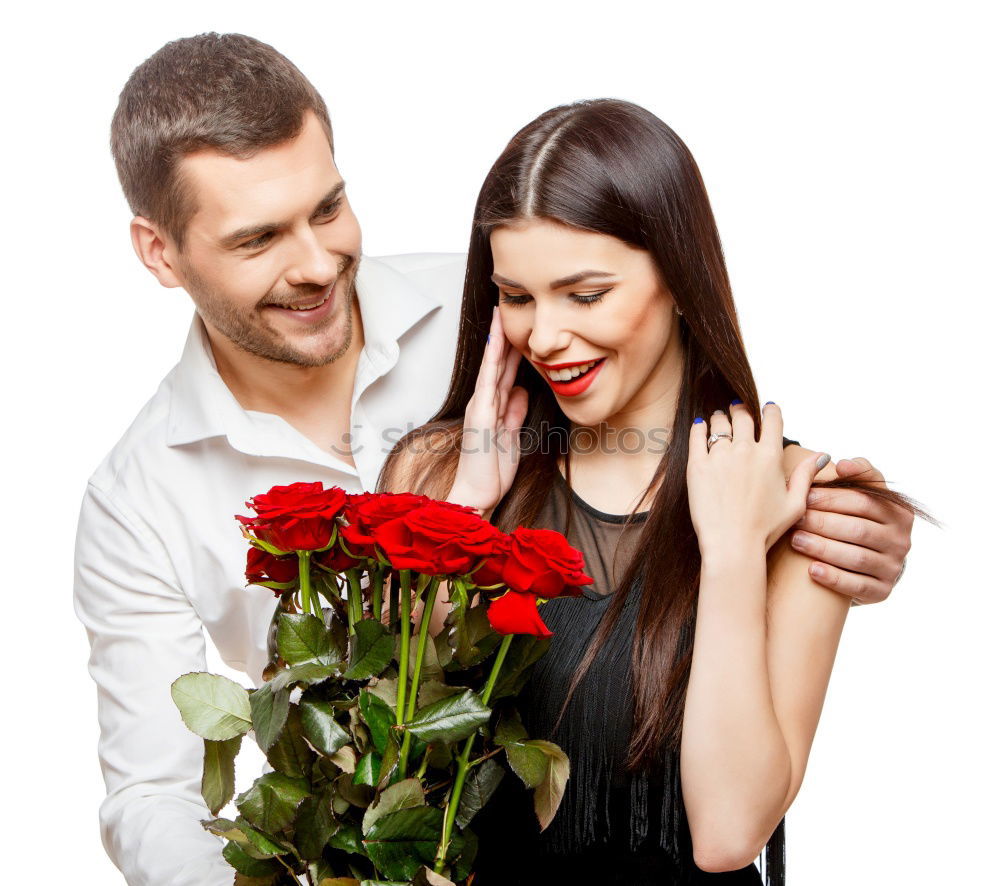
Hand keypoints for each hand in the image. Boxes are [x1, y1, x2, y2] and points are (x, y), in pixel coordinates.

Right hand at [446, 306, 528, 514]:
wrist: (478, 495)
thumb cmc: (492, 470)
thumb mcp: (512, 436)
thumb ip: (515, 412)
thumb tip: (522, 389)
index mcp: (494, 407)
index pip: (504, 370)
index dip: (511, 347)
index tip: (519, 324)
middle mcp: (485, 402)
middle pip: (498, 362)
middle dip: (504, 334)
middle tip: (509, 304)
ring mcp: (482, 407)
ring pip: (492, 366)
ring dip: (497, 339)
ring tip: (502, 312)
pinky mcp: (481, 416)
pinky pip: (488, 382)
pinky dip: (491, 361)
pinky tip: (496, 343)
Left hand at [687, 402, 829, 558]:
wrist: (732, 545)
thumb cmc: (765, 530)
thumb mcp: (795, 504)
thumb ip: (806, 476)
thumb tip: (821, 456)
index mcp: (770, 456)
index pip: (773, 419)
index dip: (771, 410)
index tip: (767, 408)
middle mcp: (745, 450)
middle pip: (742, 416)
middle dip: (741, 410)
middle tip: (737, 409)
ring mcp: (719, 456)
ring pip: (719, 423)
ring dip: (720, 418)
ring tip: (718, 419)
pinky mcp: (697, 466)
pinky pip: (696, 436)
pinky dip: (698, 428)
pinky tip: (700, 426)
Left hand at [789, 457, 912, 603]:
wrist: (870, 564)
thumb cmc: (858, 519)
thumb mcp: (864, 495)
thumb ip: (859, 474)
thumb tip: (842, 464)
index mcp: (899, 512)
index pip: (864, 501)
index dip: (833, 497)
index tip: (805, 494)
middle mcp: (901, 540)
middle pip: (858, 529)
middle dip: (823, 522)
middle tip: (795, 518)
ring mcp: (894, 567)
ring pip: (857, 557)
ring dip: (823, 548)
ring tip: (796, 540)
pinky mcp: (883, 591)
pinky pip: (857, 586)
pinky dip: (834, 578)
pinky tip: (812, 570)